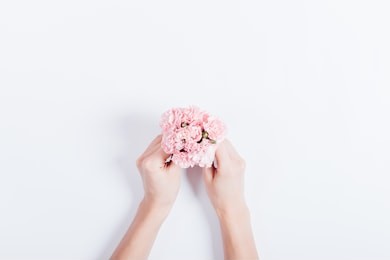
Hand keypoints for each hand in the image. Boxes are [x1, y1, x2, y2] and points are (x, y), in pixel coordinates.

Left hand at [111, 135, 180, 259]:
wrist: (156, 202)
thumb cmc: (167, 191)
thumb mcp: (175, 171)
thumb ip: (178, 155)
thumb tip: (184, 142)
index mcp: (151, 162)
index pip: (167, 144)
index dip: (179, 139)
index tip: (189, 134)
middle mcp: (143, 158)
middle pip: (161, 140)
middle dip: (175, 137)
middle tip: (187, 135)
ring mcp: (141, 158)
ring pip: (157, 141)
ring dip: (169, 140)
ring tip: (181, 139)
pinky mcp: (143, 159)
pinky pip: (154, 147)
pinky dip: (164, 145)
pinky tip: (173, 145)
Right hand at [203, 139, 246, 216]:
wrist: (233, 206)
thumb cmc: (218, 196)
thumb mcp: (207, 178)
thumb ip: (206, 161)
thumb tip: (204, 148)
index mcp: (227, 167)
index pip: (218, 145)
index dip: (208, 139)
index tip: (200, 138)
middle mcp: (237, 162)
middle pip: (224, 142)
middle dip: (212, 140)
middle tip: (201, 141)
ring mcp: (241, 162)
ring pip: (228, 144)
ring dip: (218, 144)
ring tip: (207, 147)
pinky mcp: (241, 163)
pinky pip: (231, 150)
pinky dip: (222, 149)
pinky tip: (215, 153)